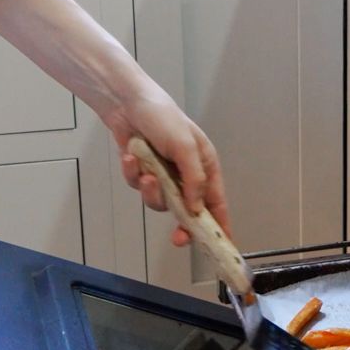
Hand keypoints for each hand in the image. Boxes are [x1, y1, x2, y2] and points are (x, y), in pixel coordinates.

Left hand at [103, 85, 229, 247]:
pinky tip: (131, 157)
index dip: (220, 225)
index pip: (216, 202)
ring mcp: (163, 175)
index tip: (223, 247)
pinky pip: (138, 186)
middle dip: (182, 224)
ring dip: (151, 191)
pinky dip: (133, 173)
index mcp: (205, 166)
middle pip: (188, 211)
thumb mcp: (185, 147)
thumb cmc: (163, 118)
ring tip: (145, 174)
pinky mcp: (142, 173)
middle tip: (178, 238)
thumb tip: (197, 209)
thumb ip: (194, 179)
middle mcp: (186, 174)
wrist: (126, 103)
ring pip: (160, 201)